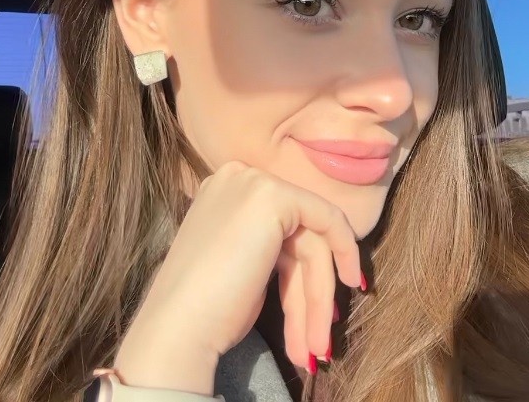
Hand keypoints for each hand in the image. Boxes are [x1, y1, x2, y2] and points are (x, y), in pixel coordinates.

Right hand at [112, 161, 363, 394]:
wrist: (178, 328)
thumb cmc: (206, 314)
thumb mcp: (246, 272)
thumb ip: (276, 254)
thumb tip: (322, 264)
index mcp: (224, 196)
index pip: (281, 232)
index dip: (306, 273)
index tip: (322, 314)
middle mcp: (236, 179)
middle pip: (297, 238)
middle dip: (312, 294)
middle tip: (318, 346)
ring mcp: (253, 184)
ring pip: (311, 241)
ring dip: (318, 299)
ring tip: (317, 349)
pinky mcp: (273, 196)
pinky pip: (328, 220)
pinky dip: (344, 254)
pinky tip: (350, 287)